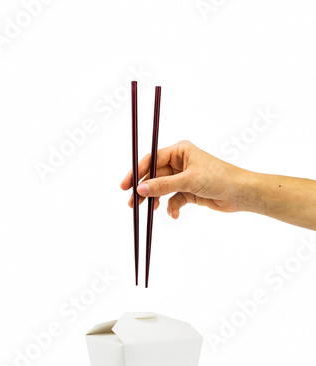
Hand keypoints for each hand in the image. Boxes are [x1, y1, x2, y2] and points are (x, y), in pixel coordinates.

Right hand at [120, 140, 251, 217]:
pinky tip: (175, 214)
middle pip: (155, 176)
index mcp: (180, 151)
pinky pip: (173, 199)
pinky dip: (172, 207)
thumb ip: (163, 185)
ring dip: (157, 200)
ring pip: (162, 189)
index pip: (152, 160)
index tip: (126, 185)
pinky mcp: (189, 191)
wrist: (240, 193)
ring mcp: (184, 178)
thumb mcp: (188, 180)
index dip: (137, 172)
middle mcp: (180, 162)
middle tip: (133, 203)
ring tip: (151, 210)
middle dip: (145, 190)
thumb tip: (141, 189)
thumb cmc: (220, 178)